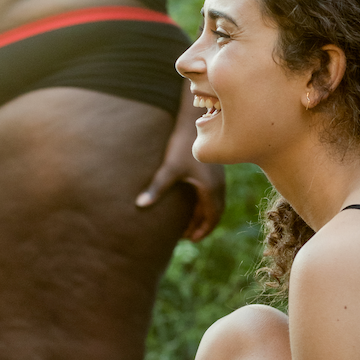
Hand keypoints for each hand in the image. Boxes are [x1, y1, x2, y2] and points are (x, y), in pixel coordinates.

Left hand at [136, 85, 224, 240]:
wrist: (194, 119)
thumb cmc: (182, 144)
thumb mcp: (169, 168)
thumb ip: (156, 188)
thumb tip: (140, 205)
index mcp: (211, 188)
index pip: (212, 217)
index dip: (203, 230)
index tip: (191, 239)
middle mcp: (219, 183)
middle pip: (215, 212)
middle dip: (202, 225)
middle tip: (187, 236)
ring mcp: (218, 175)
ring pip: (214, 201)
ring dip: (203, 213)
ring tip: (187, 223)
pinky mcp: (214, 168)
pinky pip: (212, 191)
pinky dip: (204, 202)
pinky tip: (190, 201)